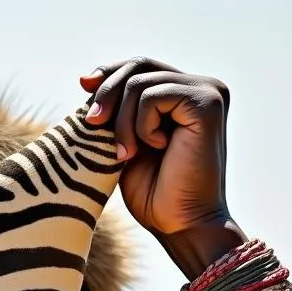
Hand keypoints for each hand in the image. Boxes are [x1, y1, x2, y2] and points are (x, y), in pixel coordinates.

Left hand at [80, 58, 231, 240]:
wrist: (181, 225)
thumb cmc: (154, 194)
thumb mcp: (125, 144)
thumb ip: (115, 112)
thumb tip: (86, 79)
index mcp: (184, 94)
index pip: (140, 66)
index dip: (109, 73)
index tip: (83, 87)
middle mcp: (201, 86)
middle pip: (139, 65)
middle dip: (108, 94)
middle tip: (93, 125)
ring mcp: (207, 91)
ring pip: (140, 83)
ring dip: (122, 123)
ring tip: (128, 154)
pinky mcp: (207, 102)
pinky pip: (152, 96)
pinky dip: (142, 125)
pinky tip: (157, 148)